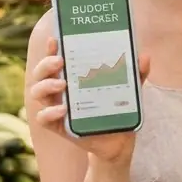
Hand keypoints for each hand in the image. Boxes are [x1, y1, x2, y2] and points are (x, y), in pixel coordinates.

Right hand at [27, 38, 151, 163]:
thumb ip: (136, 74)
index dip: (51, 48)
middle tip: (60, 61)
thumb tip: (144, 57)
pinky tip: (62, 109)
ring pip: (37, 93)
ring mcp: (57, 107)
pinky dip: (49, 113)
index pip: (57, 58)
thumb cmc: (119, 110)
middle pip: (41, 73)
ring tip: (62, 84)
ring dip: (45, 86)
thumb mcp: (130, 90)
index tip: (55, 39)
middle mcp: (61, 90)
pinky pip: (43, 119)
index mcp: (73, 76)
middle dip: (46, 64)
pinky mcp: (59, 126)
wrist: (119, 141)